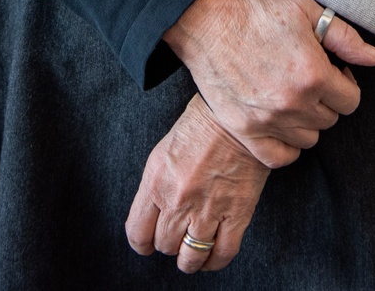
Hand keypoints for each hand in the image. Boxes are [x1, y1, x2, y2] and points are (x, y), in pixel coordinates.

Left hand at [126, 95, 269, 274]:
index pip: (138, 233)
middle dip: (169, 243)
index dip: (142, 243)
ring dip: (190, 258)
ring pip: (190, 257)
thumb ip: (156, 187)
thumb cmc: (200, 126)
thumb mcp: (163, 152)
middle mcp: (178, 199)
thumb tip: (153, 216)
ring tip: (193, 251)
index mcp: (156, 181)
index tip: (148, 243)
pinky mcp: (236, 213)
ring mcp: (208, 209)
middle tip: (177, 235)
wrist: (236, 115)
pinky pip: (222, 254)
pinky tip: (212, 254)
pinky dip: (215, 261)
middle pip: (164, 245)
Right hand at [163, 0, 374, 167]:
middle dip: (326, 99)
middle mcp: (294, 104)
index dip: (344, 82)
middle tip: (307, 78)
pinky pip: (280, 157)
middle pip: (331, 120)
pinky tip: (280, 122)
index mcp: (313, 74)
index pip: (351, 100)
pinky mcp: (245, 131)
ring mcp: (268, 122)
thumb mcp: (305, 10)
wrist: (205, 19)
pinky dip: (285, 145)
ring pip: (308, 139)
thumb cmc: (255, 10)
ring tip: (291, 95)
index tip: (330, 70)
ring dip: (306, 120)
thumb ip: (345, 38)